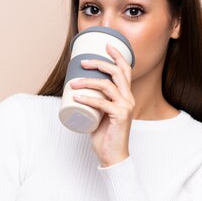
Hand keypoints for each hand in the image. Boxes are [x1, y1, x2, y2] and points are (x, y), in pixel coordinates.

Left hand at [70, 43, 135, 166]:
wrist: (112, 155)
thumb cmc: (105, 134)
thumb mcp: (101, 113)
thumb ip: (96, 101)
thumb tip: (78, 89)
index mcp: (126, 96)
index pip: (125, 70)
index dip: (117, 56)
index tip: (106, 45)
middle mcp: (129, 99)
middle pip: (116, 72)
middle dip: (99, 63)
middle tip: (82, 62)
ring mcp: (126, 107)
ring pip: (107, 85)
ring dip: (87, 81)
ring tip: (72, 83)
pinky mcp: (120, 116)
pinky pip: (102, 103)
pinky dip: (88, 98)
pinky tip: (76, 96)